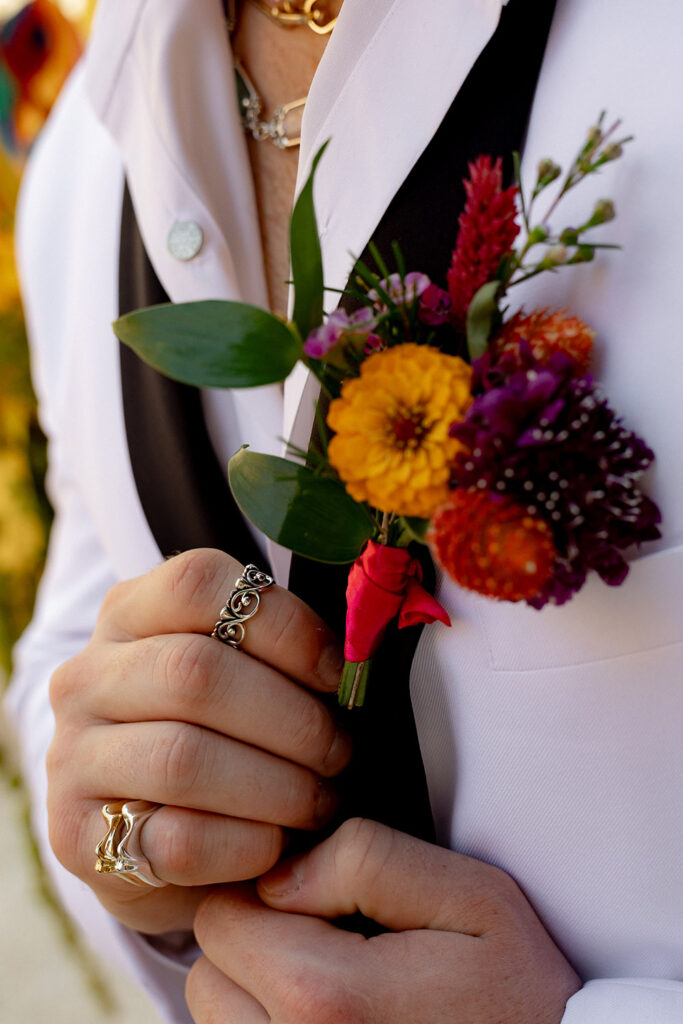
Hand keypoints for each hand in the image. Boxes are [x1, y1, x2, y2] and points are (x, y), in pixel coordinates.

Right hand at [47, 549, 350, 933]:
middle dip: (291, 719)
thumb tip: (360, 653)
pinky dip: (246, 844)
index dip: (283, 625)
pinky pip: (176, 839)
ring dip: (277, 786)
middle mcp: (86, 676)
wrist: (161, 840)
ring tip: (320, 801)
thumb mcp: (244, 676)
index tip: (337, 674)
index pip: (198, 584)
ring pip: (183, 758)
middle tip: (340, 753)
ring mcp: (73, 757)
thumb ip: (282, 651)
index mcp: (131, 614)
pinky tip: (277, 846)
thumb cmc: (226, 738)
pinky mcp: (78, 840)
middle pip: (195, 673)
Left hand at [188, 818, 580, 1023]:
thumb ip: (367, 860)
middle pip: (210, 969)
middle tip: (330, 941)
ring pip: (216, 1014)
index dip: (269, 890)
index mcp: (325, 998)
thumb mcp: (470, 896)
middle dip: (256, 940)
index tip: (323, 899)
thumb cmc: (515, 991)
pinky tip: (330, 1018)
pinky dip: (268, 1022)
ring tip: (330, 985)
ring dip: (255, 989)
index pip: (223, 914)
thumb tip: (282, 875)